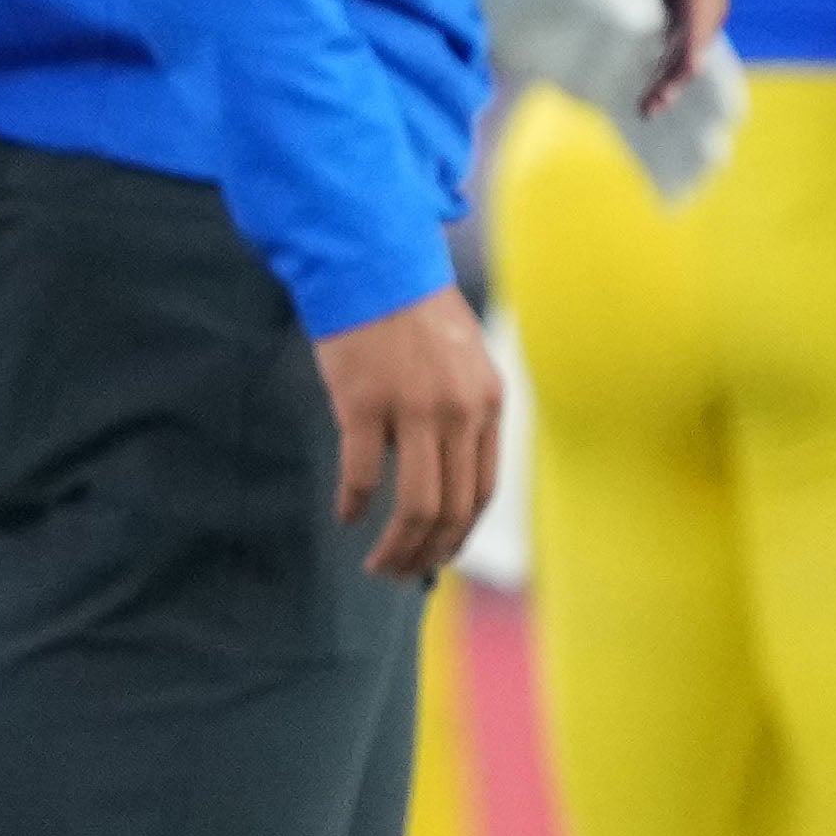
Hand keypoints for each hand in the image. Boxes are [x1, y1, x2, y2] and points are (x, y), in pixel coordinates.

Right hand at [313, 284, 508, 581]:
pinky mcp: (365, 404)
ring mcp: (414, 410)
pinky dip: (355, 505)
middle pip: (453, 509)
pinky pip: (364, 475)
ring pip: (415, 506)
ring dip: (397, 546)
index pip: (484, 490)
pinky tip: (345, 517)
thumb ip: (463, 413)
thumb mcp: (463, 362)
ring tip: (378, 565)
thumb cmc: (412, 313)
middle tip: (402, 573)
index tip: (441, 555)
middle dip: (428, 553)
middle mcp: (460, 412)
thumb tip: (444, 476)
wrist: (373, 262)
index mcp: (489, 404)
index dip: (462, 533)